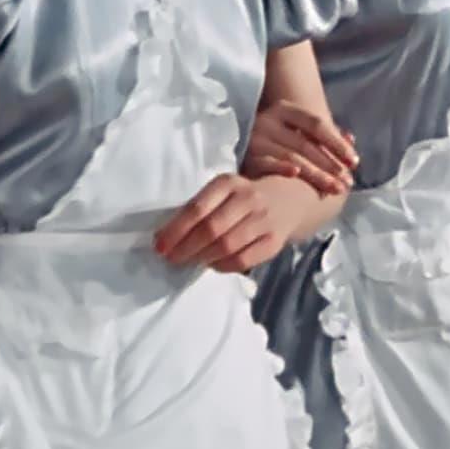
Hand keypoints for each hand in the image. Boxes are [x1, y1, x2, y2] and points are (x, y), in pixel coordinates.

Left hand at [154, 172, 327, 272]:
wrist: (290, 200)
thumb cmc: (243, 197)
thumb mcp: (223, 191)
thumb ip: (198, 208)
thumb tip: (164, 238)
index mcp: (229, 183)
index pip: (197, 208)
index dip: (175, 230)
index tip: (159, 246)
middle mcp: (248, 199)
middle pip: (211, 229)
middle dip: (185, 248)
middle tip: (171, 259)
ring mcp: (264, 220)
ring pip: (226, 246)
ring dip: (202, 258)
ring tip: (189, 262)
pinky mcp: (274, 241)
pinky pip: (242, 260)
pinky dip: (222, 266)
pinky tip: (212, 265)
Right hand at [244, 100, 356, 194]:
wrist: (238, 144)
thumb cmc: (279, 139)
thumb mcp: (299, 130)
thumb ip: (325, 134)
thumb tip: (352, 139)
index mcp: (285, 109)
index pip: (316, 124)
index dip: (337, 143)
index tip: (354, 162)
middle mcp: (269, 120)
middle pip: (306, 143)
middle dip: (330, 164)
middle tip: (347, 183)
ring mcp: (256, 138)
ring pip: (292, 156)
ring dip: (316, 174)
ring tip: (334, 188)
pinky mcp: (246, 156)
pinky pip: (267, 163)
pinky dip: (282, 168)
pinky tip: (297, 175)